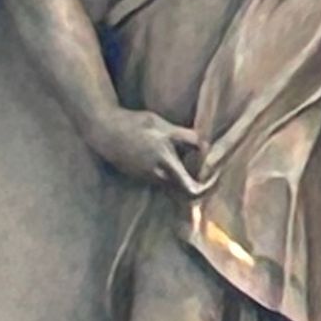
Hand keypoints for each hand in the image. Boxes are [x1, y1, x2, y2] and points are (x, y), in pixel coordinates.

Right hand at [82, 107, 204, 194]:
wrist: (104, 131)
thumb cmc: (134, 126)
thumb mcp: (163, 126)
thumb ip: (186, 137)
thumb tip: (206, 146)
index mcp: (164, 165)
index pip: (192, 190)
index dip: (208, 187)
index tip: (216, 174)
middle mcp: (157, 178)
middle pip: (186, 194)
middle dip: (201, 185)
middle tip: (211, 171)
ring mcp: (147, 179)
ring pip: (175, 188)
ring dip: (187, 180)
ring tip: (197, 162)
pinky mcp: (141, 177)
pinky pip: (164, 182)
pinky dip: (175, 176)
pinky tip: (179, 161)